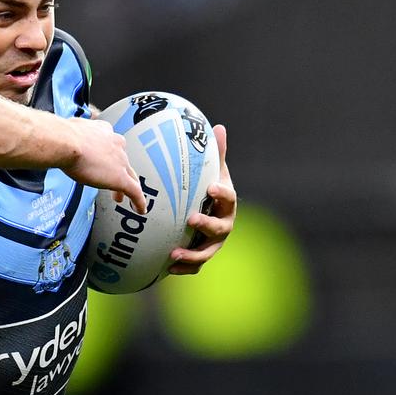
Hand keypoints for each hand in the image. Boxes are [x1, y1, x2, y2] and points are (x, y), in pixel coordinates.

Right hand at [66, 118, 147, 213]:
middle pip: (122, 160)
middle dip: (118, 170)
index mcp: (104, 132)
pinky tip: (140, 209)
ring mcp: (120, 162)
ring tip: (119, 197)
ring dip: (127, 186)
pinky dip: (139, 202)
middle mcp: (115, 145)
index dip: (108, 153)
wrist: (67, 143)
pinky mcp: (121, 178)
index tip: (103, 159)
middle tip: (111, 178)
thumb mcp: (70, 131)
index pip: (111, 143)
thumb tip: (60, 139)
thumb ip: (72, 135)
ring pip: (130, 176)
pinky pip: (135, 192)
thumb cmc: (63, 137)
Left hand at [169, 123, 236, 274]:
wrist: (207, 212)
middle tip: (192, 219)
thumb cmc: (207, 188)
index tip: (211, 188)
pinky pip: (194, 265)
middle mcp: (224, 224)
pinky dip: (183, 268)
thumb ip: (215, 153)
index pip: (228, 197)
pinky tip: (167, 267)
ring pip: (206, 252)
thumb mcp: (212, 171)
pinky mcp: (201, 255)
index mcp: (226, 202)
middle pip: (220, 227)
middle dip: (207, 224)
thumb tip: (218, 127)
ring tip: (174, 255)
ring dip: (192, 255)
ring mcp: (213, 243)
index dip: (222, 193)